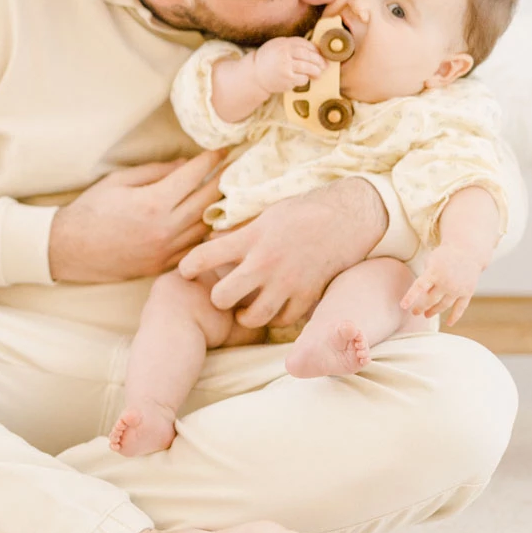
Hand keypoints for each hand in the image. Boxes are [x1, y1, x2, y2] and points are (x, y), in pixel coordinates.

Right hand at [47, 150, 229, 283]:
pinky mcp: (163, 264)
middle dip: (222, 181)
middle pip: (207, 201)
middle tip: (232, 168)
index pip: (193, 176)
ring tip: (225, 192)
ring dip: (218, 208)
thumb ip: (155, 172)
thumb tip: (185, 165)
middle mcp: (165, 227)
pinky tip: (209, 220)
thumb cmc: (90, 210)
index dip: (209, 160)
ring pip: (206, 226)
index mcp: (153, 202)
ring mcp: (166, 249)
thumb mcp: (119, 181)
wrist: (71, 249)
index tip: (221, 150)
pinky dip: (204, 231)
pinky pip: (194, 246)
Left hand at [178, 177, 388, 327]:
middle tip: (220, 294)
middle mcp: (265, 263)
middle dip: (217, 298)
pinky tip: (272, 310)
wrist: (346, 218)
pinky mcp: (307, 295)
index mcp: (250, 238)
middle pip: (223, 296)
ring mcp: (287, 283)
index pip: (204, 256)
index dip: (188, 267)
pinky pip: (283, 320)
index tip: (185, 271)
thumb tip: (211, 241)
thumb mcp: (265, 215)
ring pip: (253, 316)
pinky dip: (275, 319)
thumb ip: (239, 232)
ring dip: (244, 316)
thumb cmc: (301, 212)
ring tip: (242, 311)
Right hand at [250, 37, 323, 94]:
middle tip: (324, 65)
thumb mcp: (277, 46)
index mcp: (283, 43)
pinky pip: (303, 78)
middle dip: (318, 61)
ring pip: (308, 67)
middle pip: (308, 55)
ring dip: (315, 71)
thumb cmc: (268, 60)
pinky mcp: (287, 78)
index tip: (320, 54)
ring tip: (318, 73)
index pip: (304, 44)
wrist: (255, 75)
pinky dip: (305, 79)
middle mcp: (284, 52)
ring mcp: (286, 65)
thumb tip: (314, 50)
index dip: (315, 50)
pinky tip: (303, 79)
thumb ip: (292, 46)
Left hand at [401, 244, 486, 324]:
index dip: (410, 297)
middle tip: (415, 312)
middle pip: (431, 300)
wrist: (467, 251)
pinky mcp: (467, 292)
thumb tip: (425, 298)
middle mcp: (446, 282)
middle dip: (421, 307)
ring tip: (426, 315)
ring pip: (444, 305)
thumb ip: (426, 279)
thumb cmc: (444, 257)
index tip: (403, 306)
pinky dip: (455, 317)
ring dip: (434, 312)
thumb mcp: (431, 262)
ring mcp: (458, 288)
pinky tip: (449, 323)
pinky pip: (460, 308)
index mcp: (434, 272)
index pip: (419, 287)